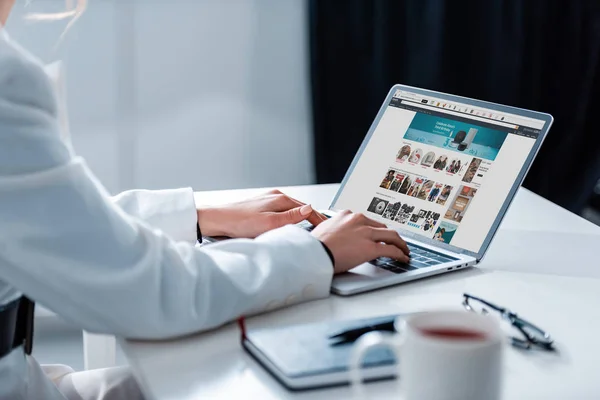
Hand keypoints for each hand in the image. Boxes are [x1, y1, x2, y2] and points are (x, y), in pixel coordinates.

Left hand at [197, 189, 326, 237]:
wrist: (217, 221)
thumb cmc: (239, 222)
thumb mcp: (270, 223)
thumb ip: (292, 216)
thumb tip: (310, 209)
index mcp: (280, 199)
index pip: (308, 209)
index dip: (319, 219)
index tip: (328, 228)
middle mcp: (275, 196)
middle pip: (301, 208)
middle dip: (312, 218)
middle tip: (322, 230)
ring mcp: (267, 201)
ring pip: (291, 210)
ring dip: (301, 218)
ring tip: (310, 228)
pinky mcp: (260, 207)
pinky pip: (281, 212)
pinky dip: (289, 218)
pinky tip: (289, 225)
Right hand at [311, 210, 409, 273]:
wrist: (312, 254)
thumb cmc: (314, 246)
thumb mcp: (323, 231)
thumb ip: (335, 231)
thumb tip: (337, 239)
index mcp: (346, 215)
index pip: (367, 221)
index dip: (375, 230)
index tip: (378, 234)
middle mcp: (358, 220)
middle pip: (382, 227)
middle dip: (390, 236)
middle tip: (395, 242)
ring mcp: (366, 233)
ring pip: (391, 236)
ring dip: (400, 244)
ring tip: (404, 251)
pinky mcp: (371, 248)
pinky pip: (391, 250)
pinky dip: (400, 254)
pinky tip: (403, 258)